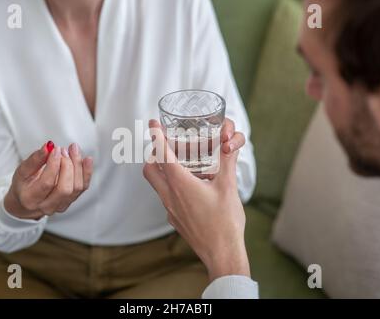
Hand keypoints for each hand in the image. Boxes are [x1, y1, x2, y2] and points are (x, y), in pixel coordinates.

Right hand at [4, 142, 92, 219]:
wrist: (26, 201)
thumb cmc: (24, 184)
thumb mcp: (23, 171)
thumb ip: (35, 159)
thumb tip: (48, 146)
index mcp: (31, 198)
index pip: (47, 183)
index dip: (53, 164)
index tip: (56, 149)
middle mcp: (47, 206)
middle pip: (65, 188)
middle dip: (67, 165)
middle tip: (63, 150)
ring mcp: (61, 206)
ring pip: (76, 188)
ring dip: (78, 166)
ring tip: (72, 150)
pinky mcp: (71, 201)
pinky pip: (83, 187)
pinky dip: (87, 172)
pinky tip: (87, 159)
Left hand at [143, 120, 250, 280]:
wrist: (222, 254)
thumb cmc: (226, 222)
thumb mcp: (229, 187)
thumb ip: (227, 162)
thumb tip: (229, 144)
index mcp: (181, 185)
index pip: (163, 155)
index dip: (157, 136)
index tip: (153, 124)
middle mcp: (170, 196)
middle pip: (150, 169)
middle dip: (153, 154)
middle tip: (166, 146)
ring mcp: (170, 210)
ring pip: (157, 184)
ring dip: (163, 171)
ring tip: (180, 164)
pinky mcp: (175, 219)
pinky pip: (167, 197)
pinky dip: (172, 187)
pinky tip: (191, 188)